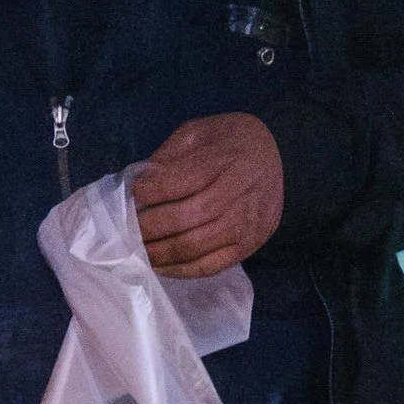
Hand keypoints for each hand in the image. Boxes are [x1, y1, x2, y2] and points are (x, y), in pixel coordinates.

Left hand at [131, 112, 283, 278]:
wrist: (280, 153)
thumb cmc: (229, 142)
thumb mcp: (198, 132)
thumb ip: (168, 156)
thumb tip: (138, 184)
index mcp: (225, 160)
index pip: (179, 181)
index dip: (148, 192)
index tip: (129, 195)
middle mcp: (240, 194)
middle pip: (184, 218)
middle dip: (147, 227)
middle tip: (123, 229)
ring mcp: (246, 224)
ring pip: (194, 246)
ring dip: (157, 253)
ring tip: (134, 250)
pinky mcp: (250, 245)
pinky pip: (210, 266)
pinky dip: (179, 270)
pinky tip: (158, 265)